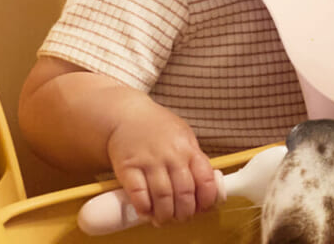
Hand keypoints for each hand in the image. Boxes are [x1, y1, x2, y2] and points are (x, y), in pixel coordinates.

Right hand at [104, 101, 219, 225]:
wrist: (127, 115)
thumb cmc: (157, 127)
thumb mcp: (184, 136)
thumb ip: (194, 158)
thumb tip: (206, 186)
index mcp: (188, 148)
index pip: (205, 179)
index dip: (206, 199)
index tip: (203, 208)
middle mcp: (171, 155)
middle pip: (184, 192)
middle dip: (185, 212)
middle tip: (181, 217)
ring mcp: (149, 161)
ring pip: (163, 196)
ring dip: (165, 214)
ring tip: (164, 219)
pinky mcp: (128, 167)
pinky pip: (138, 193)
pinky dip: (144, 207)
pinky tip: (146, 212)